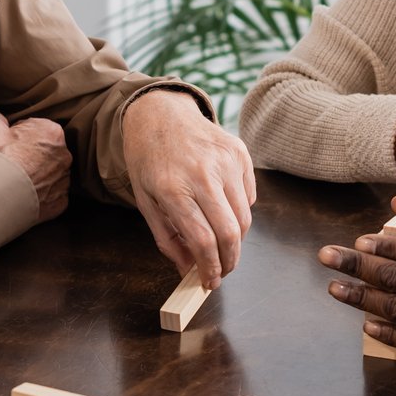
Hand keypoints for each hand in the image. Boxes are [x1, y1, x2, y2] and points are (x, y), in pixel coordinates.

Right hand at [0, 111, 70, 219]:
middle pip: (46, 153)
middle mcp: (64, 155)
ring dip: (37, 178)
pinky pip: (51, 197)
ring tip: (14, 183)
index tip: (7, 146)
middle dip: (31, 157)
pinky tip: (22, 197)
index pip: (36, 130)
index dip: (19, 137)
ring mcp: (64, 181)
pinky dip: (39, 198)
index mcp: (52, 132)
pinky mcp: (60, 203)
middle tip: (10, 165)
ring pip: (50, 176)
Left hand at [123, 89, 255, 287]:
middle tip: (223, 270)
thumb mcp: (146, 202)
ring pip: (245, 217)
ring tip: (221, 242)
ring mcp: (225, 161)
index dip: (210, 269)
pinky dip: (241, 211)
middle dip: (230, 261)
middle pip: (231, 233)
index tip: (210, 281)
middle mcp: (202, 174)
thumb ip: (167, 238)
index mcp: (173, 189)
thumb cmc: (149, 160)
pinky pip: (250, 196)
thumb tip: (188, 269)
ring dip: (236, 239)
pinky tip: (223, 208)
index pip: (203, 241)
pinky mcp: (240, 153)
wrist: (160, 113)